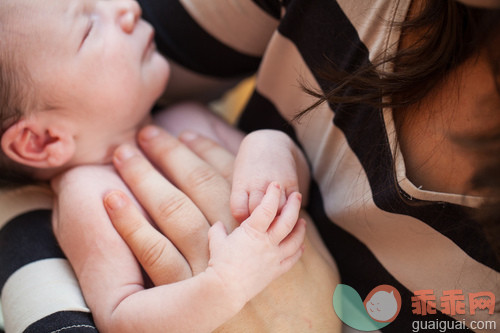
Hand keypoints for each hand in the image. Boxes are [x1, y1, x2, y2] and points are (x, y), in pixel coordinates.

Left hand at [104, 125, 340, 331]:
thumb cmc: (304, 295)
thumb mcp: (302, 247)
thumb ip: (274, 217)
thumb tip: (252, 191)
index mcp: (260, 221)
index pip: (226, 173)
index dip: (201, 150)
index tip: (181, 134)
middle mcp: (237, 239)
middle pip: (197, 184)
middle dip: (168, 153)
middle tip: (145, 132)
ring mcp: (211, 266)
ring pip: (174, 210)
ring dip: (145, 177)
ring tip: (123, 153)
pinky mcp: (187, 294)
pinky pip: (154, 253)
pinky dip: (130, 223)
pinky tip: (110, 199)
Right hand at [208, 182, 304, 306]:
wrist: (226, 290)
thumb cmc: (219, 264)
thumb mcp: (216, 242)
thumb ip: (218, 230)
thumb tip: (219, 225)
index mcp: (252, 231)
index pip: (267, 208)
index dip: (272, 194)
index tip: (275, 184)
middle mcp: (267, 242)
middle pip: (287, 220)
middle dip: (293, 205)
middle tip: (297, 195)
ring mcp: (274, 257)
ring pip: (295, 239)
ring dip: (300, 228)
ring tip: (302, 220)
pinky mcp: (276, 270)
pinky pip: (292, 259)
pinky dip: (298, 251)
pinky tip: (301, 246)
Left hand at [230, 130, 305, 222]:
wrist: (269, 142)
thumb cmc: (249, 165)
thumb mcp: (238, 179)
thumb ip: (240, 199)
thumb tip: (240, 223)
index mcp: (242, 183)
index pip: (239, 210)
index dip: (242, 220)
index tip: (245, 223)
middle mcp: (258, 183)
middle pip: (258, 212)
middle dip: (258, 223)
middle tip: (260, 229)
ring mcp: (276, 183)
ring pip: (277, 212)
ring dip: (276, 221)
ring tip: (274, 226)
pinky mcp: (292, 183)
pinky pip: (292, 206)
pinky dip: (289, 214)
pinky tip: (286, 217)